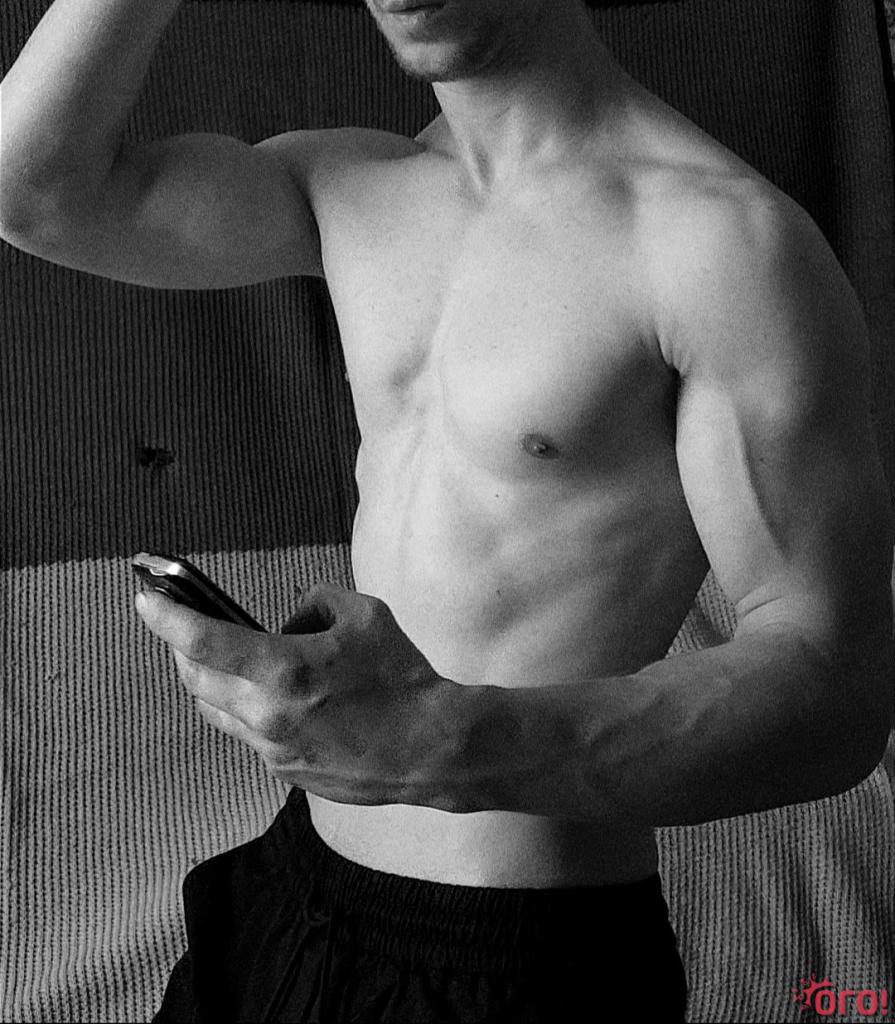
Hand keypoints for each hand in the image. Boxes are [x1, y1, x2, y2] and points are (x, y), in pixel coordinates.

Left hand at [135, 583, 458, 807]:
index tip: (144, 597)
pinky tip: (275, 694)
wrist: (431, 747)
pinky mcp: (284, 771)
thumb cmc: (401, 677)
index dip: (165, 615)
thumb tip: (288, 615)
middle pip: (195, 678)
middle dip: (179, 645)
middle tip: (181, 623)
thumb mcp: (364, 615)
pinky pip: (247, 733)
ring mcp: (273, 749)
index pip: (202, 640)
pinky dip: (246, 707)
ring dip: (209, 680)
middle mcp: (267, 713)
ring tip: (224, 657)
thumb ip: (316, 602)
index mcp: (284, 669)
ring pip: (215, 710)